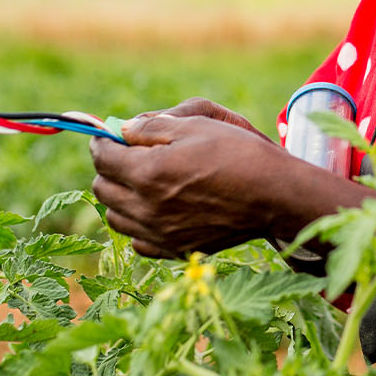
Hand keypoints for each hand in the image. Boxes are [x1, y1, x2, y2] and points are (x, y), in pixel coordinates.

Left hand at [91, 100, 285, 258]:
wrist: (273, 196)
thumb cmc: (238, 154)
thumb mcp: (196, 125)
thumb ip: (152, 126)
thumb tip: (123, 129)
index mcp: (148, 173)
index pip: (102, 157)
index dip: (102, 140)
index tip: (110, 135)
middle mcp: (146, 208)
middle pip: (101, 188)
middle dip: (108, 167)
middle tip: (127, 154)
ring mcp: (159, 233)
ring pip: (115, 217)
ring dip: (119, 196)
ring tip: (141, 182)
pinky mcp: (175, 249)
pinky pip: (138, 241)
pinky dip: (138, 224)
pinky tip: (156, 209)